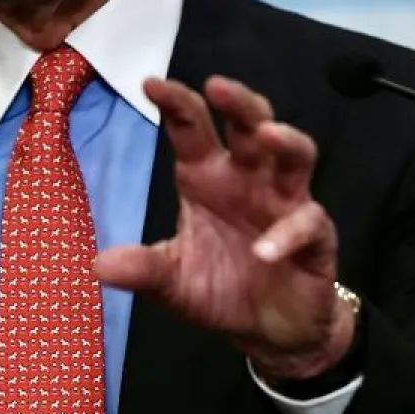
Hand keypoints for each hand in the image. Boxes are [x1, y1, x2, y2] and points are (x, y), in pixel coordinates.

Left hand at [93, 76, 354, 380]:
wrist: (271, 330)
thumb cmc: (221, 288)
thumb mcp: (172, 281)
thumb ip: (143, 269)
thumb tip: (99, 265)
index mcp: (207, 177)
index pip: (191, 129)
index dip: (176, 103)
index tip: (150, 83)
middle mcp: (248, 179)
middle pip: (250, 125)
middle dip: (238, 103)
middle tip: (217, 87)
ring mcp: (285, 203)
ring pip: (295, 156)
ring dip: (285, 142)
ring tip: (267, 134)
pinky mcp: (315, 236)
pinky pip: (308, 223)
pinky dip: (288, 233)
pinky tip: (264, 250)